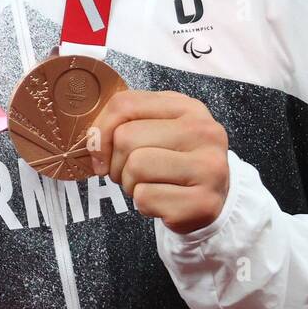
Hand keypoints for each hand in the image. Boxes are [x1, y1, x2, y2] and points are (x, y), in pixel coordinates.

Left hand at [88, 89, 229, 234]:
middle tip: (131, 173)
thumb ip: (125, 122)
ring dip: (130, 184)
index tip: (100, 150)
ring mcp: (208, 168)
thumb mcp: (158, 128)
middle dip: (117, 162)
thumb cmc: (176, 161)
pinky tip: (163, 201)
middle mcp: (204, 132)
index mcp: (188, 107)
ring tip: (149, 185)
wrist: (214, 198)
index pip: (125, 104)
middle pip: (126, 137)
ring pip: (135, 167)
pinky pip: (145, 198)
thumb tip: (93, 141)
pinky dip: (144, 204)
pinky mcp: (202, 202)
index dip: (101, 130)